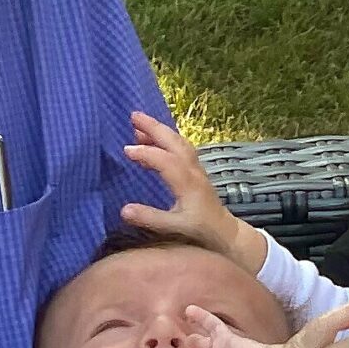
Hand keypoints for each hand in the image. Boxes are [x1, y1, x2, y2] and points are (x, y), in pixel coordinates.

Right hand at [119, 111, 262, 267]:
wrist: (225, 232)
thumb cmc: (200, 230)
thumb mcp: (174, 227)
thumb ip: (150, 218)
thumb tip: (124, 210)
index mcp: (188, 183)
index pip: (166, 161)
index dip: (146, 153)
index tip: (126, 150)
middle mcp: (193, 171)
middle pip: (175, 142)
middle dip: (155, 127)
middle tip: (133, 115)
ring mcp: (196, 169)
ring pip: (179, 143)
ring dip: (160, 131)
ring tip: (138, 126)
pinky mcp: (196, 171)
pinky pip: (181, 148)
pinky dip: (166, 140)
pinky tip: (151, 141)